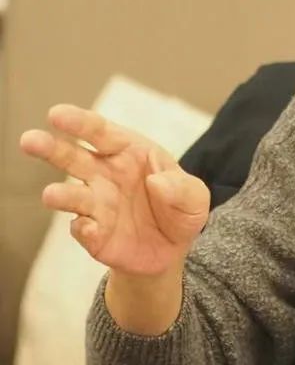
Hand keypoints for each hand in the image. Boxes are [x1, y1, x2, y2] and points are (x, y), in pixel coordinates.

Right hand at [20, 105, 209, 277]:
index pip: (101, 132)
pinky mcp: (92, 233)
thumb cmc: (180, 209)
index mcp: (129, 153)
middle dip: (50, 148)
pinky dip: (82, 228)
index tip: (57, 114)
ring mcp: (95, 204)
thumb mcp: (195, 197)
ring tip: (52, 194)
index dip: (80, 122)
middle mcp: (104, 174)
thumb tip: (157, 182)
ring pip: (69, 194)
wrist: (172, 250)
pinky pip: (81, 228)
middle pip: (72, 157)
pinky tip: (88, 228)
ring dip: (59, 194)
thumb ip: (182, 188)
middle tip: (30, 139)